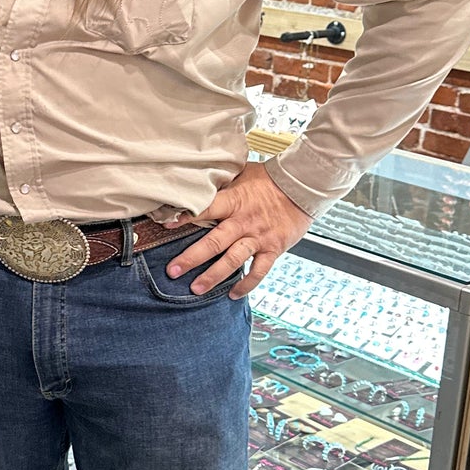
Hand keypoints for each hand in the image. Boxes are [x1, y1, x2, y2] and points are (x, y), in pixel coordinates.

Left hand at [168, 163, 312, 298]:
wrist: (303, 186)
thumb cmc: (268, 178)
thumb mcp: (241, 174)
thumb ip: (221, 184)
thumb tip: (195, 184)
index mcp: (234, 201)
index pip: (206, 209)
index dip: (185, 217)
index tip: (166, 224)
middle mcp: (244, 222)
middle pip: (214, 242)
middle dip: (191, 258)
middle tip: (173, 271)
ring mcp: (258, 238)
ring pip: (232, 260)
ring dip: (213, 276)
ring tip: (195, 289)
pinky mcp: (273, 249)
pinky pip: (258, 271)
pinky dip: (246, 285)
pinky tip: (233, 295)